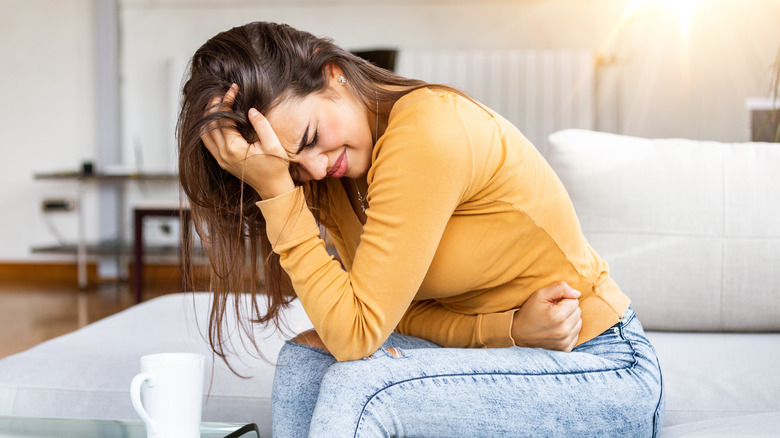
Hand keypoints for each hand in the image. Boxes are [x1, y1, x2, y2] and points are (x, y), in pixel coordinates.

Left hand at [200, 84, 294, 198]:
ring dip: (207, 117)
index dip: (226, 101)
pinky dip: (208, 128)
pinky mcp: (222, 162)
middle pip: (209, 124)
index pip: (223, 118)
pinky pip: (208, 142)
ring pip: (204, 134)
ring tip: (215, 104)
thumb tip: (250, 110)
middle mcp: (223, 154)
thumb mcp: (273, 144)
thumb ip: (262, 125)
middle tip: (220, 93)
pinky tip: (216, 120)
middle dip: (213, 106)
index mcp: (233, 148)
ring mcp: (221, 159)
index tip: (233, 89)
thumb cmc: (276, 167)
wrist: (273, 188)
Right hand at [511, 281, 581, 351]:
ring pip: (579, 323)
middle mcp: (563, 331)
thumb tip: (577, 293)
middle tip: (553, 312)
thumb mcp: (540, 294)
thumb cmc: (529, 312)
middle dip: (567, 309)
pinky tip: (557, 330)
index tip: (552, 304)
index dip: (563, 300)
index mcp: (558, 316)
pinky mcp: (565, 349)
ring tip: (555, 320)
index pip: (575, 301)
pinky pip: (576, 334)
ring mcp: (565, 342)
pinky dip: (569, 331)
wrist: (518, 334)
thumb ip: (560, 288)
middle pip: (578, 312)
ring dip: (569, 320)